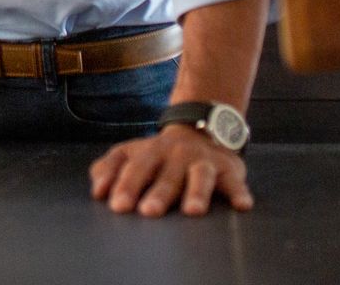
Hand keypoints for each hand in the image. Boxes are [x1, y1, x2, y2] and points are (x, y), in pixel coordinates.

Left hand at [89, 124, 252, 217]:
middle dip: (158, 193)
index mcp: (149, 152)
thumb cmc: (158, 154)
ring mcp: (202, 160)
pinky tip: (242, 205)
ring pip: (200, 175)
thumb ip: (109, 169)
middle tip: (149, 212)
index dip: (125, 185)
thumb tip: (97, 190)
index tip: (117, 206)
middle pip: (166, 175)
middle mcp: (176, 155)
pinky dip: (239, 192)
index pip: (134, 168)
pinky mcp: (228, 168)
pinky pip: (234, 181)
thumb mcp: (131, 154)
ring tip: (192, 211)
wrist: (200, 128)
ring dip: (196, 192)